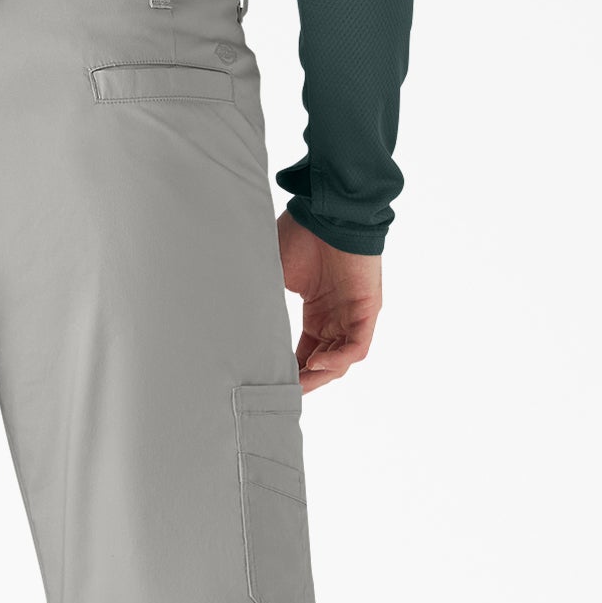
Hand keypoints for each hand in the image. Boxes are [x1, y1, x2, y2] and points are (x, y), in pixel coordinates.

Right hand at [277, 214, 381, 393]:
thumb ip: (262, 305)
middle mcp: (336, 317)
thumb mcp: (273, 277)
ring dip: (319, 376)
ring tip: (298, 385)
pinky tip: (315, 363)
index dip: (290, 372)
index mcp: (317, 311)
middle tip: (281, 394)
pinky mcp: (368, 309)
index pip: (305, 353)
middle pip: (322, 363)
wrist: (328, 207)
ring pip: (340, 361)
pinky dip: (337, 360)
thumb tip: (233, 330)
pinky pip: (356, 347)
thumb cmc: (301, 234)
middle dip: (303, 382)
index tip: (268, 384)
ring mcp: (353, 314)